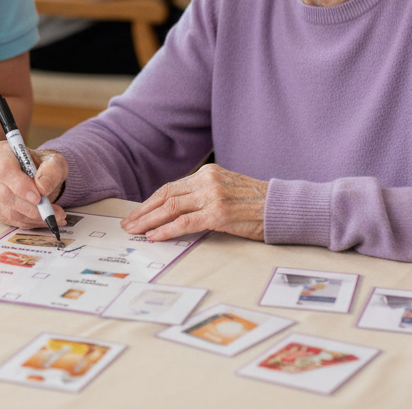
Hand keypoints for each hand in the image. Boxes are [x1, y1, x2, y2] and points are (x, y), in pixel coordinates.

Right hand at [0, 141, 67, 228]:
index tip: (38, 198)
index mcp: (3, 151)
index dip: (20, 186)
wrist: (39, 175)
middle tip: (53, 213)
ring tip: (55, 217)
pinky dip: (30, 223)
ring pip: (8, 211)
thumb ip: (51, 171)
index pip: (5, 170)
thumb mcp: (55, 162)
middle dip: (31, 208)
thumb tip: (42, 188)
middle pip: (5, 194)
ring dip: (33, 218)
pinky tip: (44, 219)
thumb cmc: (44, 165)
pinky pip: (10, 220)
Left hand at [120, 164, 267, 241]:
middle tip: (128, 224)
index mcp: (207, 173)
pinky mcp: (220, 214)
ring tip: (135, 231)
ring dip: (149, 221)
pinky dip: (166, 230)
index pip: (170, 187)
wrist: (283, 207)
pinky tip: (155, 237)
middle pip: (166, 196)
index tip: (136, 213)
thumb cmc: (257, 204)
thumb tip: (178, 210)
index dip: (150, 202)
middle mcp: (207, 181)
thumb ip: (204, 194)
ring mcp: (213, 196)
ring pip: (171, 208)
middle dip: (143, 211)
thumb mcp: (227, 189)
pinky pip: (185, 223)